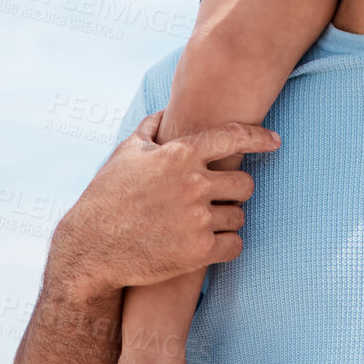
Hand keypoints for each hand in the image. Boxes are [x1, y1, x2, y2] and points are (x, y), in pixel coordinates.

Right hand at [49, 111, 281, 297]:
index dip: (260, 137)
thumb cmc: (106, 196)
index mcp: (179, 155)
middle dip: (235, 191)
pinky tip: (212, 244)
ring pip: (240, 216)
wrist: (89, 249)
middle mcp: (193, 183)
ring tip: (205, 223)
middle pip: (246, 183)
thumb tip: (166, 112)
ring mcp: (197, 218)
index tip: (274, 141)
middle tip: (217, 199)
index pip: (234, 137)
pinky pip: (236, 245)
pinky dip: (227, 245)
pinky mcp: (198, 251)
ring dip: (228, 220)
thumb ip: (151, 128)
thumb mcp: (125, 153)